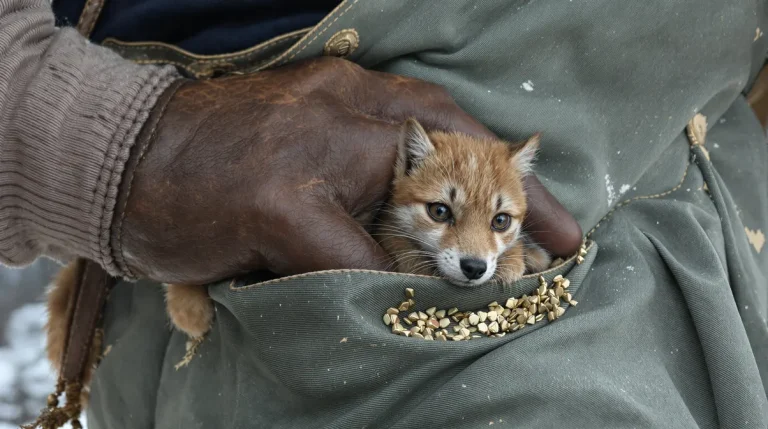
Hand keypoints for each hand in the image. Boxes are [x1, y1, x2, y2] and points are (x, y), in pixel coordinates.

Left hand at [114, 57, 581, 283]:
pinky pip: (388, 188)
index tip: (563, 240)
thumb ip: (361, 259)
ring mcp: (341, 139)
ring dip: (473, 210)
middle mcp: (363, 120)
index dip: (516, 203)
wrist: (117, 170)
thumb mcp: (284, 222)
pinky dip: (423, 215)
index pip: (464, 159)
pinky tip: (439, 241)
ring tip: (512, 247)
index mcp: (364, 122)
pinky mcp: (318, 165)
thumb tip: (419, 297)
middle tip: (559, 243)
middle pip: (463, 156)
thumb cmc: (193, 184)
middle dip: (512, 201)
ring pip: (432, 172)